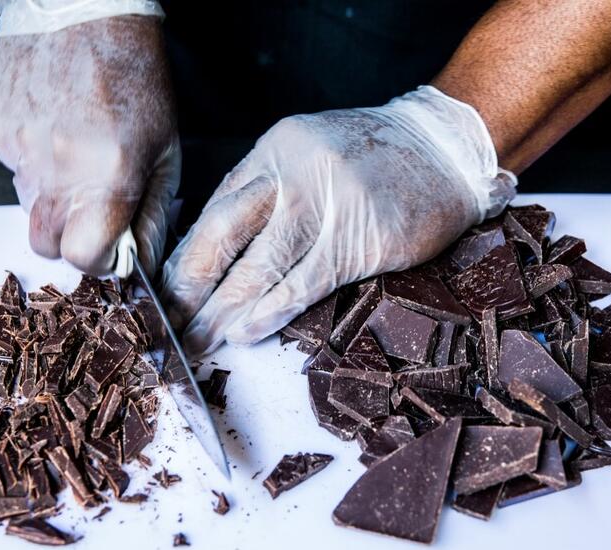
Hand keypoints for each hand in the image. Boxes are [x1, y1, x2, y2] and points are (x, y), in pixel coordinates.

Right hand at [0, 15, 179, 275]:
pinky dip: (36, 166)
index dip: (99, 260)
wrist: (84, 16)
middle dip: (72, 239)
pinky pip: (14, 173)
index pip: (84, 257)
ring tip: (78, 160)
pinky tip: (57, 135)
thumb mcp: (166, 153)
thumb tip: (140, 262)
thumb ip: (153, 214)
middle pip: (47, 245)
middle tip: (94, 210)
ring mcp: (20, 151)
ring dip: (55, 201)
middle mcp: (57, 171)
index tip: (110, 247)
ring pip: (29, 210)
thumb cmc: (136, 80)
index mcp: (108, 178)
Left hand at [162, 86, 515, 355]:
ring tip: (197, 340)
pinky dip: (271, 310)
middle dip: (189, 285)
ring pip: (259, 264)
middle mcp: (293, 172)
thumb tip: (223, 252)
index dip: (185, 256)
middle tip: (166, 324)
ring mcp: (327, 204)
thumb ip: (268, 194)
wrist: (445, 147)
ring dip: (222, 310)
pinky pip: (304, 280)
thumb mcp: (309, 156)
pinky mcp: (360, 238)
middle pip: (223, 233)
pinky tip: (245, 332)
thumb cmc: (375, 159)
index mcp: (274, 151)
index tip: (165, 292)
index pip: (214, 209)